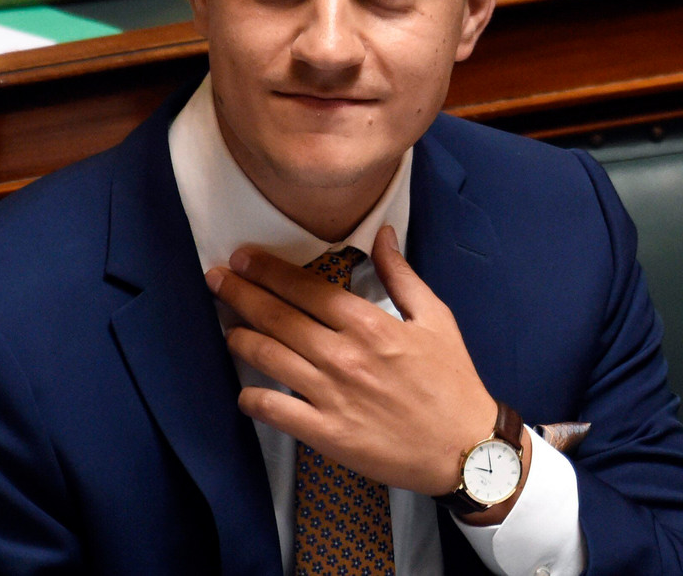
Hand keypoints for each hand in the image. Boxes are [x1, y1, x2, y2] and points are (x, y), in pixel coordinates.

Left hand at [204, 226, 497, 498]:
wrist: (466, 448)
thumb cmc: (452, 381)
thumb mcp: (436, 318)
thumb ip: (402, 274)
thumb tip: (382, 233)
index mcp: (370, 325)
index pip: (307, 288)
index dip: (269, 271)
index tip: (244, 258)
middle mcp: (345, 356)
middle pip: (279, 318)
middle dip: (241, 294)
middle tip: (216, 279)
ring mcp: (332, 396)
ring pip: (270, 359)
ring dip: (240, 338)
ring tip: (226, 325)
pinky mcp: (327, 434)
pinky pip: (276, 412)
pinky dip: (253, 400)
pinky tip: (244, 392)